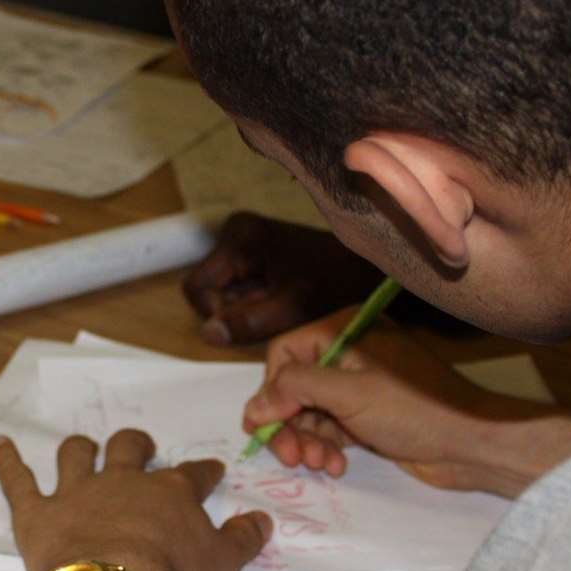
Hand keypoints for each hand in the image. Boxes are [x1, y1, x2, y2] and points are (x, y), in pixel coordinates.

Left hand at [0, 429, 269, 570]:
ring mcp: (77, 493)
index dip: (203, 471)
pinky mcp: (37, 513)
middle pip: (128, 448)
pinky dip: (7, 461)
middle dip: (135, 444)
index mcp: (169, 493)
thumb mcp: (222, 563)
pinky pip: (17, 480)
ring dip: (78, 450)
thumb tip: (263, 520)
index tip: (211, 471)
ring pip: (75, 455)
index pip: (192, 474)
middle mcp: (122, 482)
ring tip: (81, 448)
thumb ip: (244, 539)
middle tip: (140, 447)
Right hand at [183, 212, 470, 344]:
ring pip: (226, 297)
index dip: (215, 317)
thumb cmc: (338, 282)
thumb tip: (206, 334)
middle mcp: (238, 237)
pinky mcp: (260, 261)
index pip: (197, 288)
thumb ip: (248, 322)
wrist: (373, 269)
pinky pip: (243, 294)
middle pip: (211, 293)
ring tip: (279, 324)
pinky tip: (283, 315)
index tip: (247, 332)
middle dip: (234, 319)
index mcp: (240, 238)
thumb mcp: (292, 307)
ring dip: (246, 319)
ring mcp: (248, 248)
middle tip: (268, 331)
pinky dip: (257, 312)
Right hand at [244, 309, 570, 496]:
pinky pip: (327, 429)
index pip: (284, 353)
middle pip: (292, 387)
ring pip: (307, 413)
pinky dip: (326, 448)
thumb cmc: (415, 409)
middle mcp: (347, 352)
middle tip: (292, 457)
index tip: (266, 426)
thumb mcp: (348, 393)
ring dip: (307, 442)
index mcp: (345, 330)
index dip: (271, 391)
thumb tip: (252, 406)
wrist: (472, 444)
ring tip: (321, 464)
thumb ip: (295, 391)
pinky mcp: (365, 415)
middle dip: (289, 424)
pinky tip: (337, 466)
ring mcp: (357, 385)